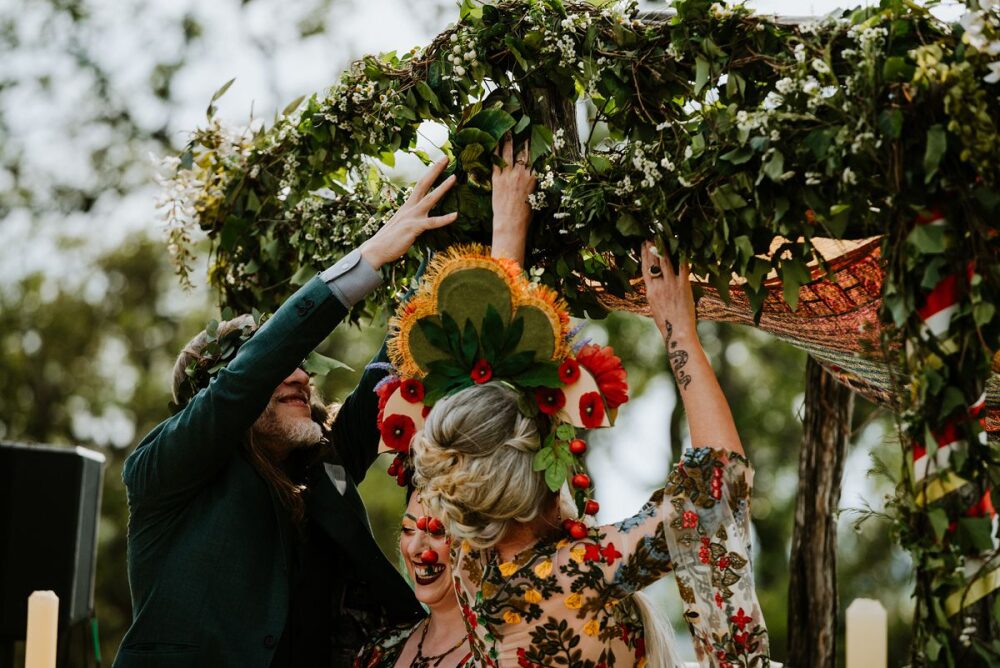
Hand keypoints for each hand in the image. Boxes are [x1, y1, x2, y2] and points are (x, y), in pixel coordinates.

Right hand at [359, 157, 457, 269]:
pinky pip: (432, 223)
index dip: (430, 173)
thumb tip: (420, 217)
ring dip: (442, 188)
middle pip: (424, 184)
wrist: (376, 250)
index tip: (440, 162)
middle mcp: (410, 208)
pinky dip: (444, 219)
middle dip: (435, 170)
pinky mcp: (414, 228)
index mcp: (407, 206)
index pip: (420, 184)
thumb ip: (411, 217)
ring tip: (454, 178)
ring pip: (430, 199)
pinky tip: (455, 215)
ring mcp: (412, 217)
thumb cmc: (389, 239)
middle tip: (446, 157)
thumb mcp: (402, 224)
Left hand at [491, 138, 535, 264]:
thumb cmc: (525, 215)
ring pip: (508, 154)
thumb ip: (534, 183)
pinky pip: (495, 163)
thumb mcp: (536, 197)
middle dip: (522, 139)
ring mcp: (508, 176)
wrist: (511, 224)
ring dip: (508, 141)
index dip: (536, 146)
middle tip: (521, 127)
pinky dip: (494, 152)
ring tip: (507, 130)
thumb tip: (535, 175)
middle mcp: (521, 174)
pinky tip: (494, 144)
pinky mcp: (496, 180)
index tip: (537, 136)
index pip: (536, 158)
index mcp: (533, 178)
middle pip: (523, 152)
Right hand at [641, 241, 696, 343]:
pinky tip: (682, 247)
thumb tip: (655, 286)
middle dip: (652, 248)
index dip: (643, 256)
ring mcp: (671, 285)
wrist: (678, 332)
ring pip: (666, 261)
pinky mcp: (683, 286)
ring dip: (664, 248)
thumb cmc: (667, 324)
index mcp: (650, 292)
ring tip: (664, 238)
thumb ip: (655, 294)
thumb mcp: (655, 307)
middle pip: (653, 262)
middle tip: (651, 236)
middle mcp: (658, 286)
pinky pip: (682, 267)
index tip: (643, 245)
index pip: (645, 269)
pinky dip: (682, 256)